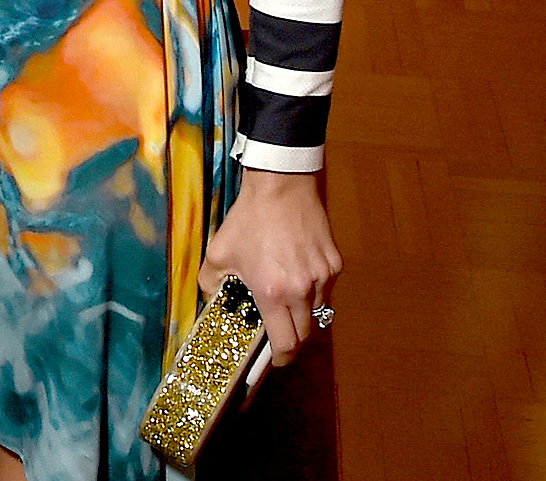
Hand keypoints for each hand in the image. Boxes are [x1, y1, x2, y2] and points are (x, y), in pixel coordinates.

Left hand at [199, 169, 340, 365]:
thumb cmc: (248, 219)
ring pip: (319, 310)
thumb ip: (211, 283)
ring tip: (287, 297)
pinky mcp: (335, 262)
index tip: (274, 360)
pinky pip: (326, 287)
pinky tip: (297, 270)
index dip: (281, 359)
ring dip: (304, 312)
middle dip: (293, 337)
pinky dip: (313, 288)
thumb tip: (212, 299)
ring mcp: (323, 276)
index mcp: (273, 293)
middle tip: (279, 331)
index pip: (286, 344)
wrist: (280, 186)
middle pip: (305, 334)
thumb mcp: (218, 251)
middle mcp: (302, 290)